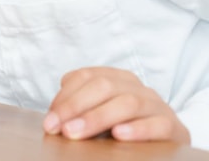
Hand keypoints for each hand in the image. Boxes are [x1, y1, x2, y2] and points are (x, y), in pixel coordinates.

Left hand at [43, 67, 189, 144]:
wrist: (164, 145)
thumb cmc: (124, 128)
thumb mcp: (99, 115)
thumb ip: (79, 111)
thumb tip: (53, 120)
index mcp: (116, 79)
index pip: (85, 77)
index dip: (65, 97)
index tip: (49, 120)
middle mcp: (137, 88)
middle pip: (103, 87)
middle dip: (76, 107)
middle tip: (58, 128)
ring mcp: (157, 106)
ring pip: (128, 103)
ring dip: (98, 118)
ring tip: (76, 132)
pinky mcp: (174, 128)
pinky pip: (157, 124)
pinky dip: (137, 129)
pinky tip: (118, 135)